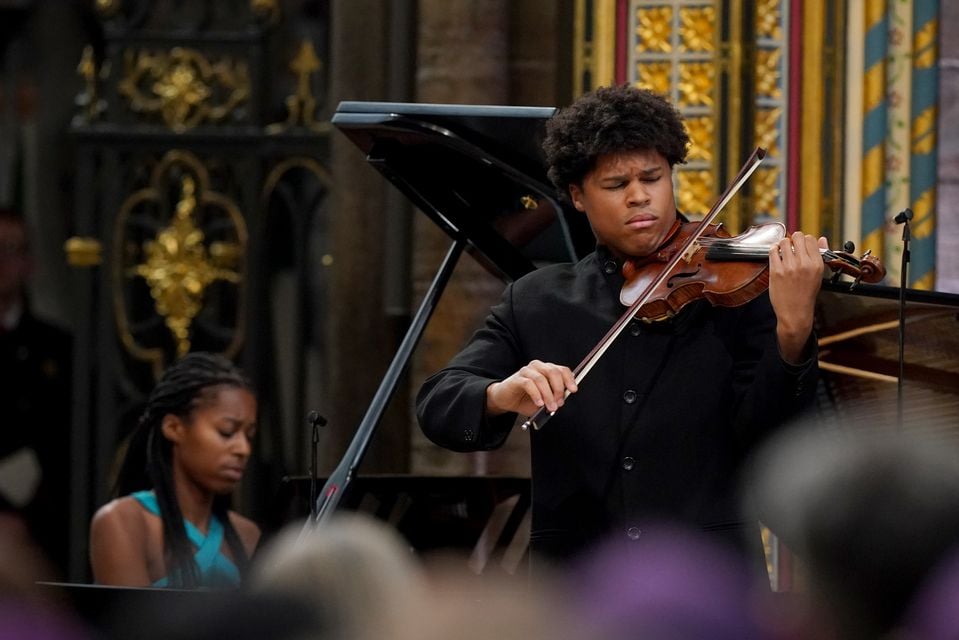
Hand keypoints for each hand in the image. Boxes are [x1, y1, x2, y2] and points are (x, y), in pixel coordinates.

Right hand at [486, 359, 577, 415]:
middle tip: (559, 403)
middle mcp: (537, 367)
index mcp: (546, 370)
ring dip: (548, 395)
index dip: (569, 379)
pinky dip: (536, 394)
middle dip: (558, 389)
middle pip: (553, 372)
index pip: (561, 370)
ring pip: (541, 378)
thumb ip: (554, 397)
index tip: (573, 390)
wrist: (505, 400)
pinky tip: (538, 403)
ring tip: (549, 407)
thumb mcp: (544, 400)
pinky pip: (529, 384)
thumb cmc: (525, 399)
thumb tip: (563, 399)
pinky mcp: (517, 378)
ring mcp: (526, 371)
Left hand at [768, 232, 827, 362]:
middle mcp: (804, 264)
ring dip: (783, 244)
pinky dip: (773, 249)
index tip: (801, 246)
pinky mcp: (776, 271)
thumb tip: (822, 239)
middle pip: (797, 236)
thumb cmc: (806, 294)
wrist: (795, 312)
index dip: (805, 240)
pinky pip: (772, 251)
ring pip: (784, 242)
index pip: (811, 239)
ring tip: (783, 251)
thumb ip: (820, 255)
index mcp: (817, 264)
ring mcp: (789, 267)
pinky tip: (775, 254)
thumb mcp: (819, 275)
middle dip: (794, 239)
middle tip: (791, 246)